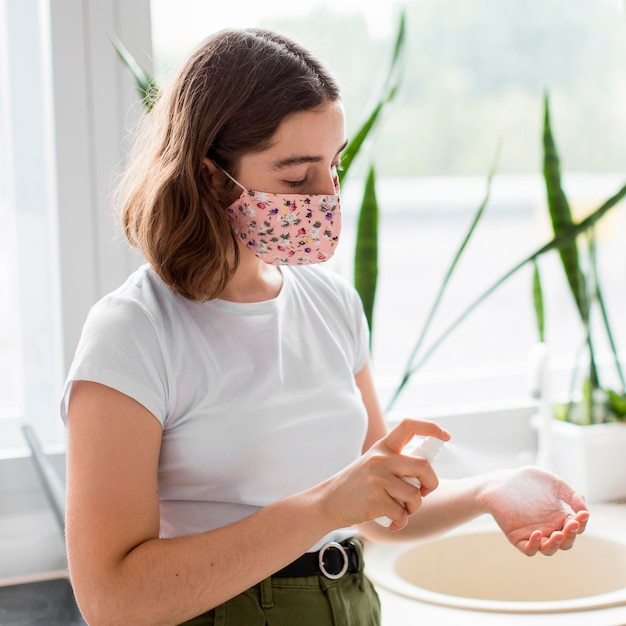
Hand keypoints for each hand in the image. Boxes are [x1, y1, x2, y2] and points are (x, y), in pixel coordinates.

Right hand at [319, 419, 450, 529]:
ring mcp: (378, 478)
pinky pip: (402, 514)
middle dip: (431, 484)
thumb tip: (427, 472)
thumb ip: (397, 463)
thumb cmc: (358, 485)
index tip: (446, 436)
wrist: (329, 501)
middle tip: (422, 492)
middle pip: (423, 466)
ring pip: (415, 495)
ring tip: (398, 510)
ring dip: (412, 508)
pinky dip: (400, 522)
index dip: (431, 428)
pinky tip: (389, 521)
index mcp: (383, 446)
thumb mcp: (374, 464)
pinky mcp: (375, 499)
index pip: (409, 425)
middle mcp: (381, 458)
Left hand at [478, 466, 588, 555]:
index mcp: (559, 517)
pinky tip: (537, 534)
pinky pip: (529, 549)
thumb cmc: (527, 480)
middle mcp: (548, 528)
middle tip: (572, 524)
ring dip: (556, 545)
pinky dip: (535, 546)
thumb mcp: (552, 482)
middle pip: (565, 542)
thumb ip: (570, 494)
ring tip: (558, 534)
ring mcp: (533, 534)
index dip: (582, 523)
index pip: (576, 527)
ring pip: (549, 549)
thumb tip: (584, 508)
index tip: (583, 513)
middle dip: (571, 535)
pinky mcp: (517, 537)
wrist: (500, 481)